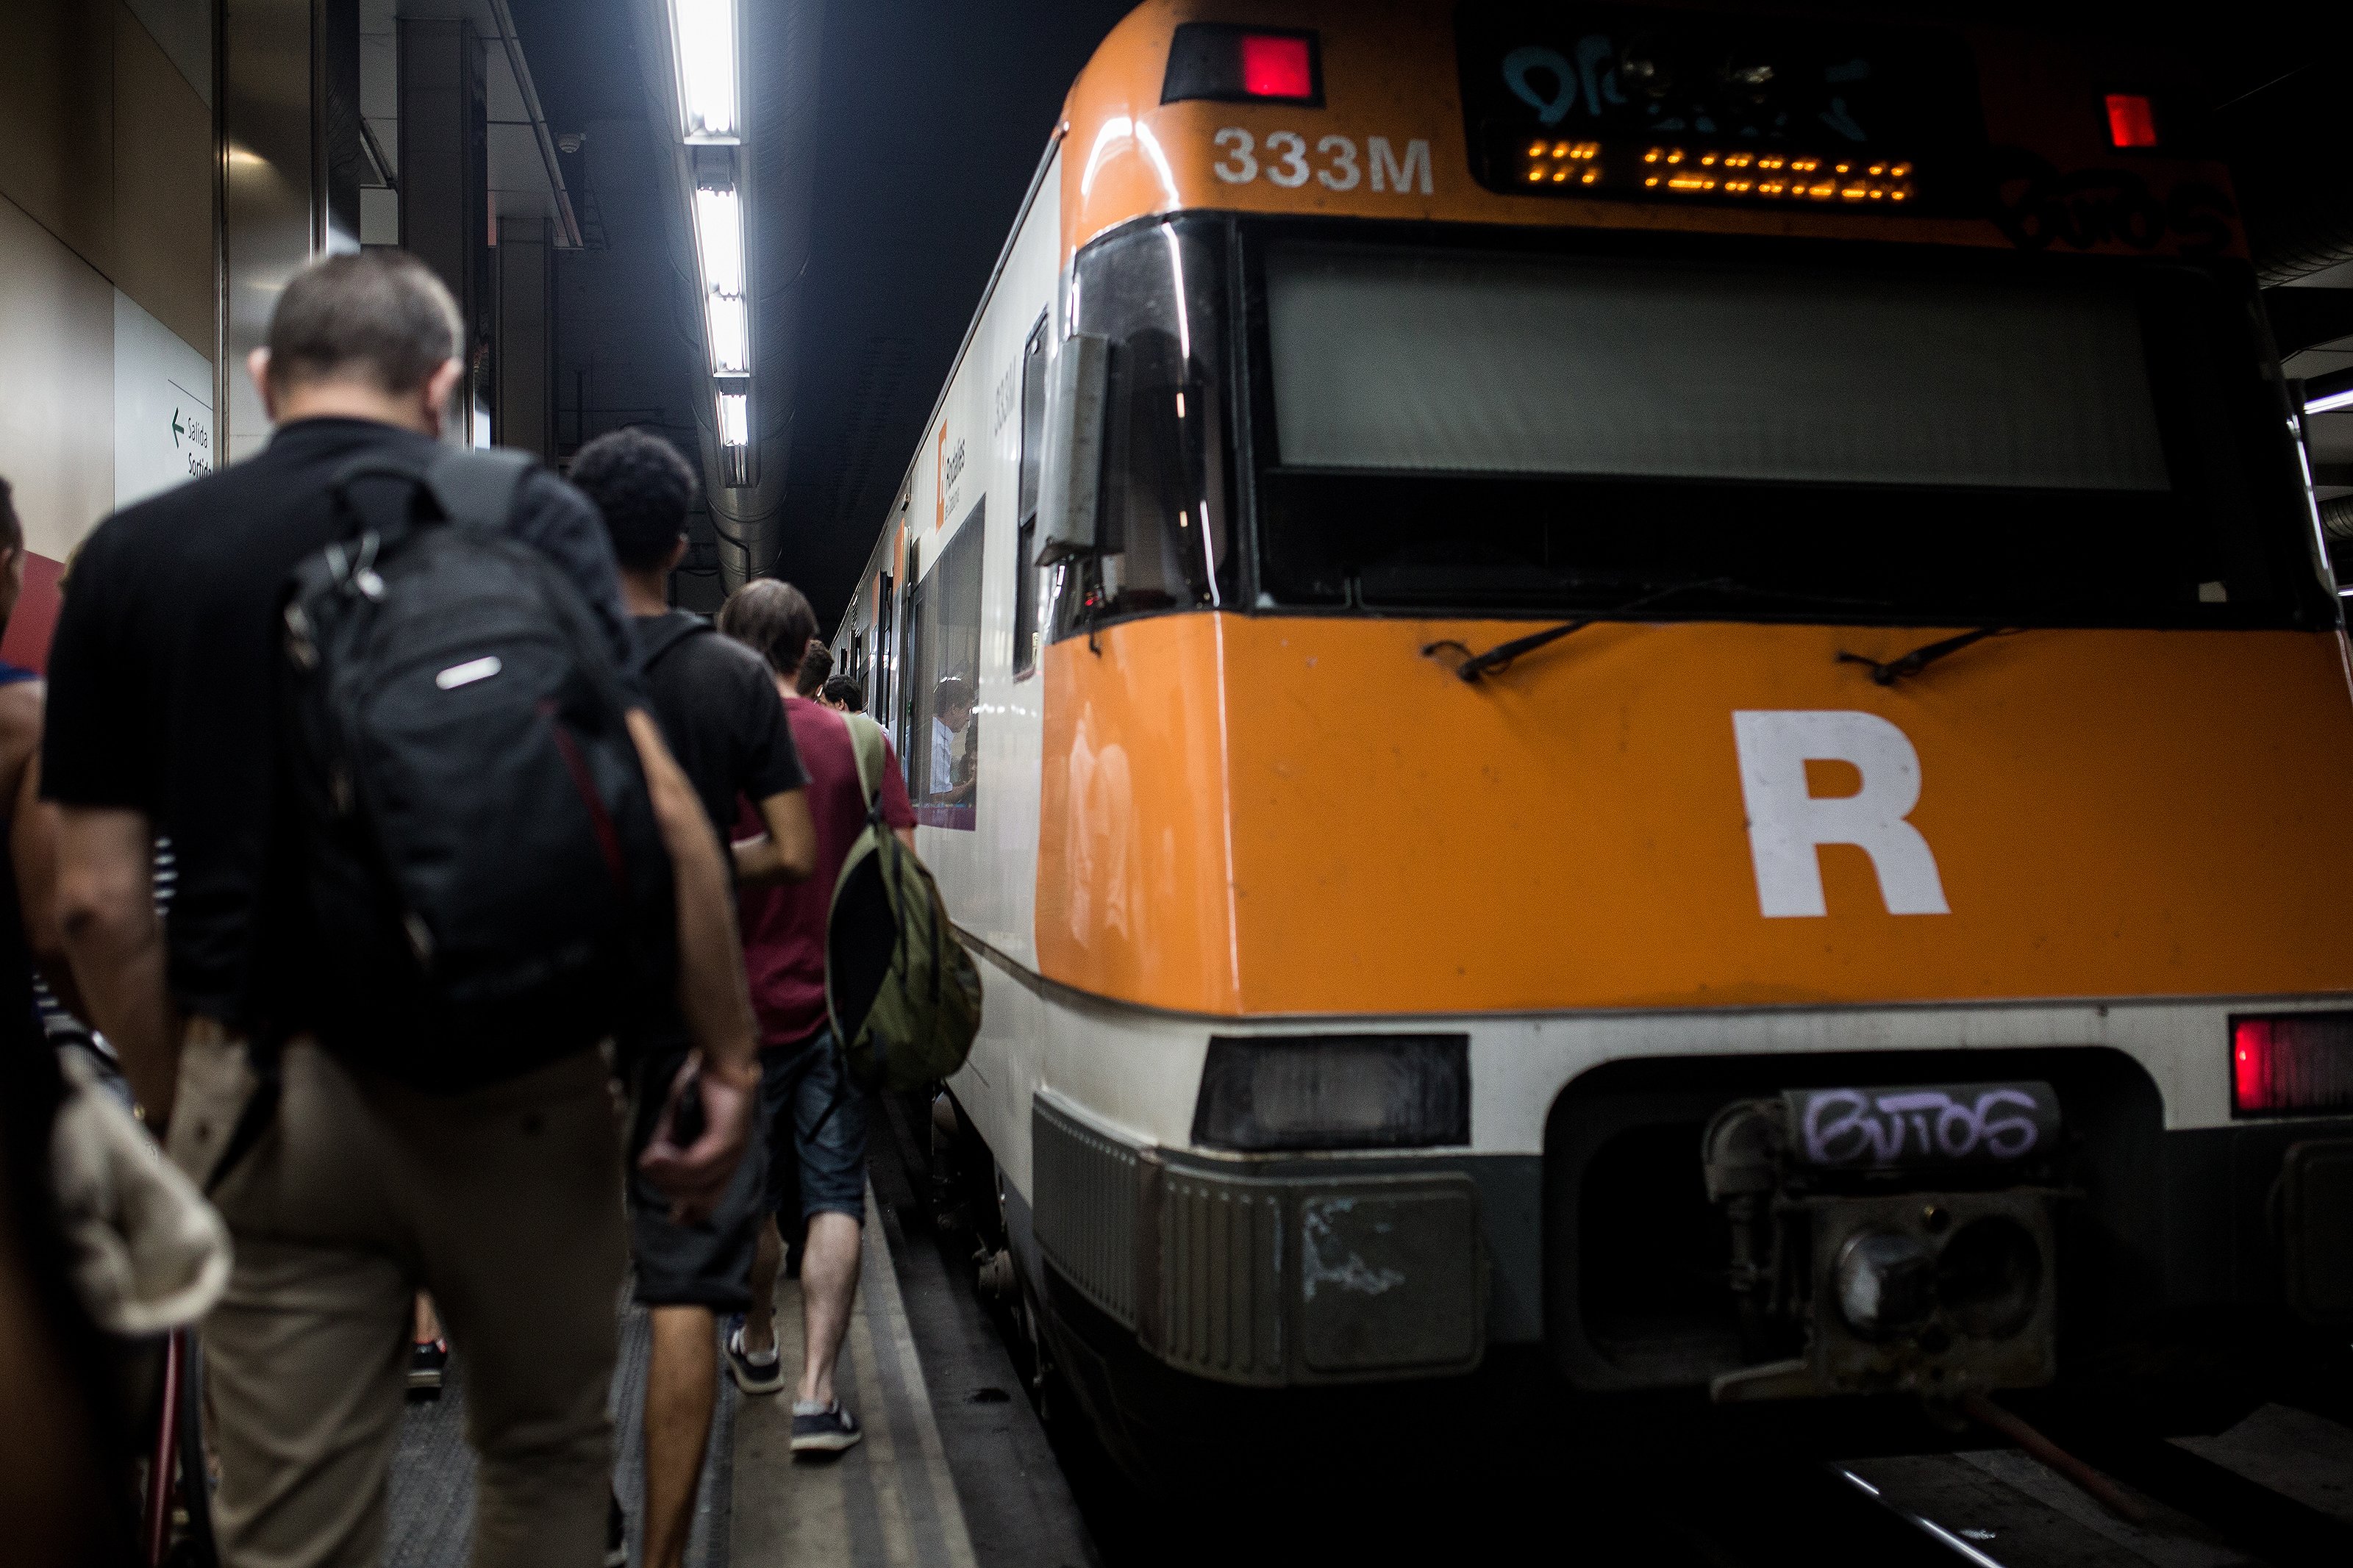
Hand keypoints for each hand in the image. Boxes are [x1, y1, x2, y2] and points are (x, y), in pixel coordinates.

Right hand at [637, 1052, 757, 1223]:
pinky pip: (696, 1164)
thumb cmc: (700, 1087)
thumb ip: (669, 1149)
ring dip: (665, 1174)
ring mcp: (733, 1151)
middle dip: (668, 1187)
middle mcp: (733, 1160)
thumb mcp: (678, 1124)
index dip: (693, 1213)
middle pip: (699, 1198)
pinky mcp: (727, 1139)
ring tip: (650, 1156)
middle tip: (649, 1164)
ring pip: (694, 1183)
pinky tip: (656, 1153)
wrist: (721, 1057)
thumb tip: (651, 1169)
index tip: (675, 1220)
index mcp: (725, 1159)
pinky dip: (672, 1163)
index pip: (712, 1199)